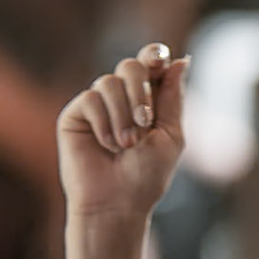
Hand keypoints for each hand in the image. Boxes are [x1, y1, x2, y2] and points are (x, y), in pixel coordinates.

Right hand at [57, 43, 189, 225]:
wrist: (117, 203)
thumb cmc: (147, 176)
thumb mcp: (170, 136)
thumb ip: (173, 99)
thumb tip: (181, 60)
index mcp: (148, 100)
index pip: (151, 64)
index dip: (154, 55)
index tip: (159, 61)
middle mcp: (122, 98)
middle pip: (130, 66)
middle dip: (140, 92)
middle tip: (145, 121)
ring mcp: (97, 104)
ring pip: (109, 81)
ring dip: (124, 115)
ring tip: (127, 145)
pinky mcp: (76, 114)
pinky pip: (91, 98)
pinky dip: (105, 123)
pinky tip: (107, 146)